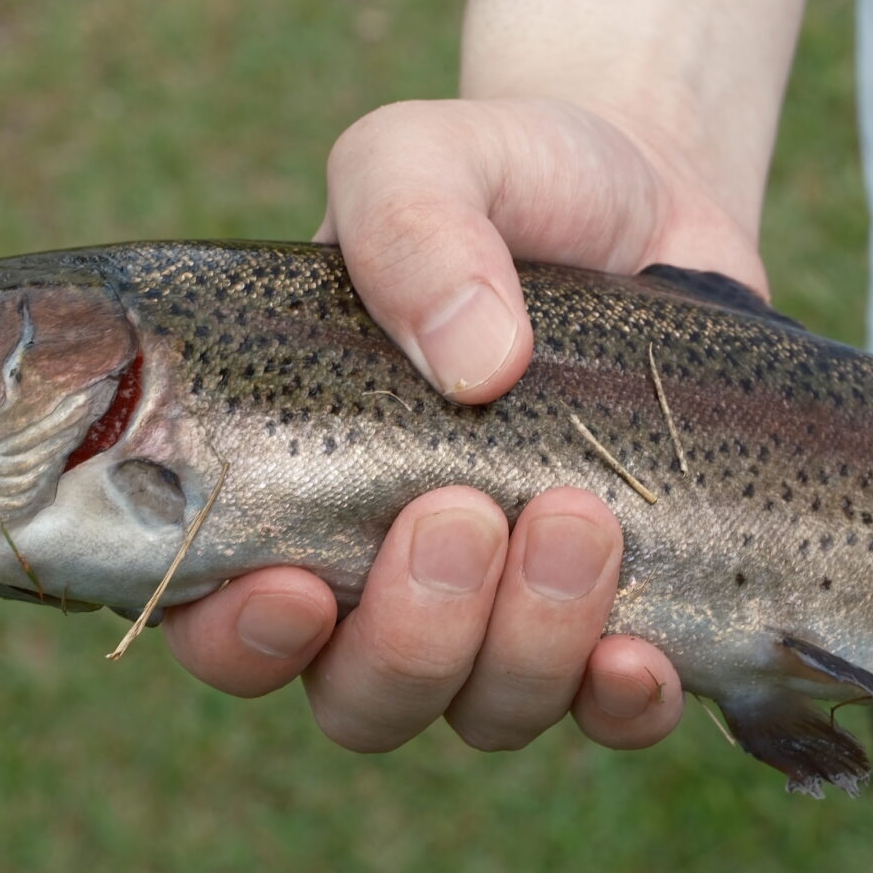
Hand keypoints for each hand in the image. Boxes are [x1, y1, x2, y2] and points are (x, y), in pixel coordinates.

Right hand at [167, 96, 767, 754]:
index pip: (219, 623)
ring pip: (483, 711)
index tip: (296, 586)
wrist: (653, 187)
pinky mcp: (629, 611)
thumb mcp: (428, 156)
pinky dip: (622, 706)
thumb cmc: (506, 178)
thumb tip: (470, 360)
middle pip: (359, 697)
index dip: (243, 641)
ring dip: (527, 644)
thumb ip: (409, 222)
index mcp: (288, 484)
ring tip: (581, 518)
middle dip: (411, 635)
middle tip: (462, 514)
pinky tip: (643, 654)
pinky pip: (612, 717)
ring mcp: (508, 609)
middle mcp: (384, 576)